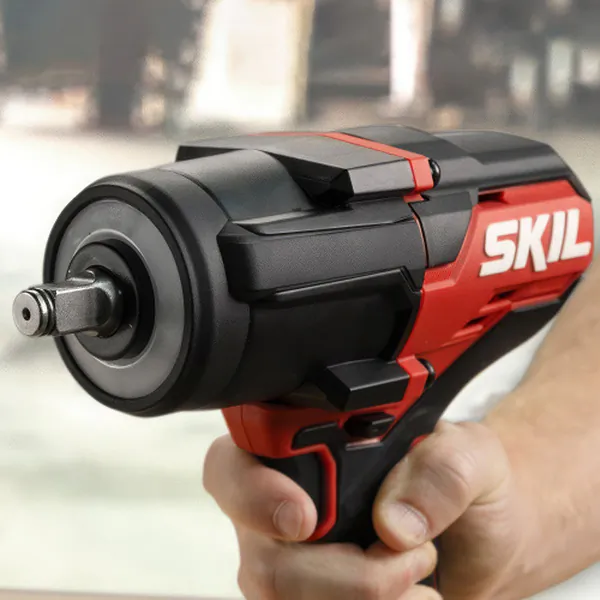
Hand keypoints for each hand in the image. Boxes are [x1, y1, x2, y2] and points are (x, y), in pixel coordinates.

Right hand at [203, 421, 533, 599]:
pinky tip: (411, 599)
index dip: (251, 493)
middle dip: (339, 576)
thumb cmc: (468, 485)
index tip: (305, 521)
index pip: (233, 464)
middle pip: (261, 557)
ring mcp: (291, 565)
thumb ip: (440, 471)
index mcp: (303, 446)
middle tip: (406, 562)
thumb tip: (392, 523)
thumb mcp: (472, 458)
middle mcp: (283, 506)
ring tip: (421, 582)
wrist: (486, 540)